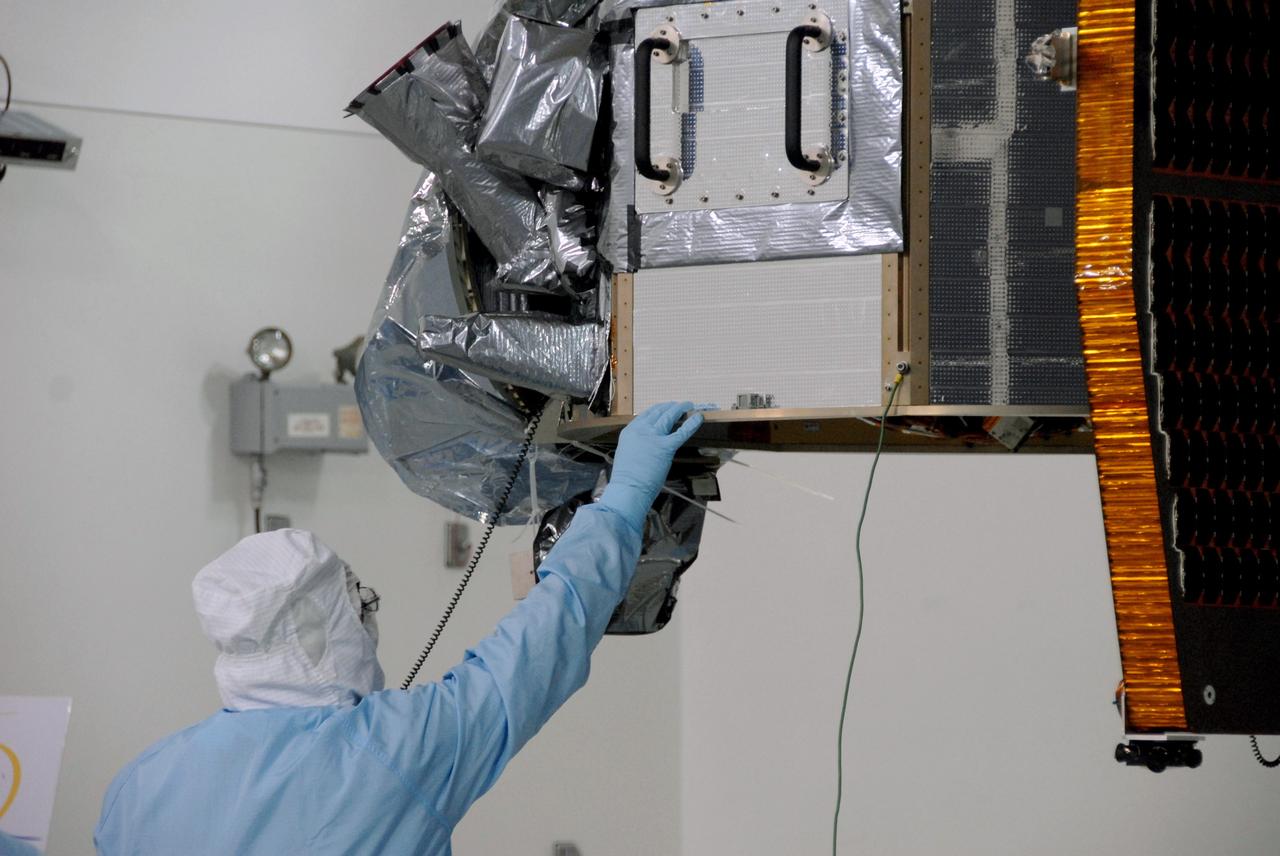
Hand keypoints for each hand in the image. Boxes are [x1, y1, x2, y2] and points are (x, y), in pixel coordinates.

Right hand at [600, 401, 703, 526]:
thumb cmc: (627, 478)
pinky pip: (682, 432)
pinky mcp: (666, 447)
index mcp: (630, 431)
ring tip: (689, 405)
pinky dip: (692, 423)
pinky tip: (699, 417)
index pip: (646, 414)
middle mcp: (641, 430)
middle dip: (671, 407)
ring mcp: (653, 437)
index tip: (666, 407)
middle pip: (659, 412)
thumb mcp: (627, 453)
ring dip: (681, 408)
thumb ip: (637, 443)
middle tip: (680, 405)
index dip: (659, 409)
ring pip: (670, 416)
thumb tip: (648, 442)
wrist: (628, 488)